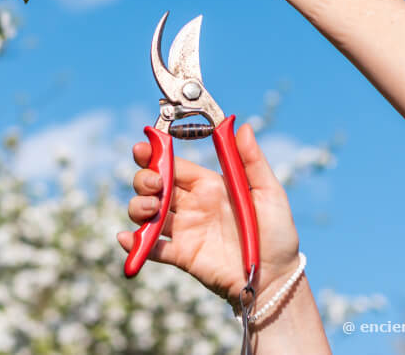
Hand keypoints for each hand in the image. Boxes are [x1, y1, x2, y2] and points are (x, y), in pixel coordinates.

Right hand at [116, 122, 301, 309]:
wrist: (275, 279)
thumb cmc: (277, 234)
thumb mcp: (269, 193)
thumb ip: (253, 161)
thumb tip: (242, 126)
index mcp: (209, 186)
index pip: (174, 165)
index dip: (155, 155)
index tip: (141, 149)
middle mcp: (192, 205)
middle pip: (154, 185)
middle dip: (144, 180)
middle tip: (153, 185)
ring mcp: (184, 231)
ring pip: (147, 214)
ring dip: (138, 207)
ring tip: (150, 210)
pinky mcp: (181, 256)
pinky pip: (152, 249)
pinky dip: (135, 244)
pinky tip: (127, 239)